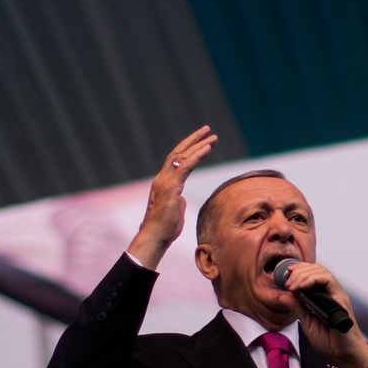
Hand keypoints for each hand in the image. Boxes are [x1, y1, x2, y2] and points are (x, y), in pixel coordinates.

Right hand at [128, 126, 216, 268]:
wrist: (155, 237)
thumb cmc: (164, 229)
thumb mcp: (174, 211)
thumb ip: (178, 202)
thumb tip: (182, 200)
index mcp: (163, 182)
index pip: (175, 160)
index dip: (188, 149)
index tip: (202, 141)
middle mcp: (162, 178)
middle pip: (178, 152)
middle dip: (193, 140)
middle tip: (207, 130)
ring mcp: (165, 181)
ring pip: (182, 156)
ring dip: (199, 145)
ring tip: (212, 137)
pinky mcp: (171, 186)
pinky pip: (186, 166)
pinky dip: (197, 155)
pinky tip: (207, 148)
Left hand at [279, 261, 367, 367]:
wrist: (344, 353)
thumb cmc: (330, 340)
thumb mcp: (307, 322)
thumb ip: (297, 308)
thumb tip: (283, 296)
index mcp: (324, 296)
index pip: (313, 274)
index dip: (299, 269)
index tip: (286, 272)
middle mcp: (332, 293)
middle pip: (317, 269)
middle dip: (299, 271)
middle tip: (287, 282)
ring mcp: (337, 295)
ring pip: (322, 271)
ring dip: (304, 274)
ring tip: (292, 285)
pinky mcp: (341, 300)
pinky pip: (329, 281)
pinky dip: (313, 279)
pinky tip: (302, 286)